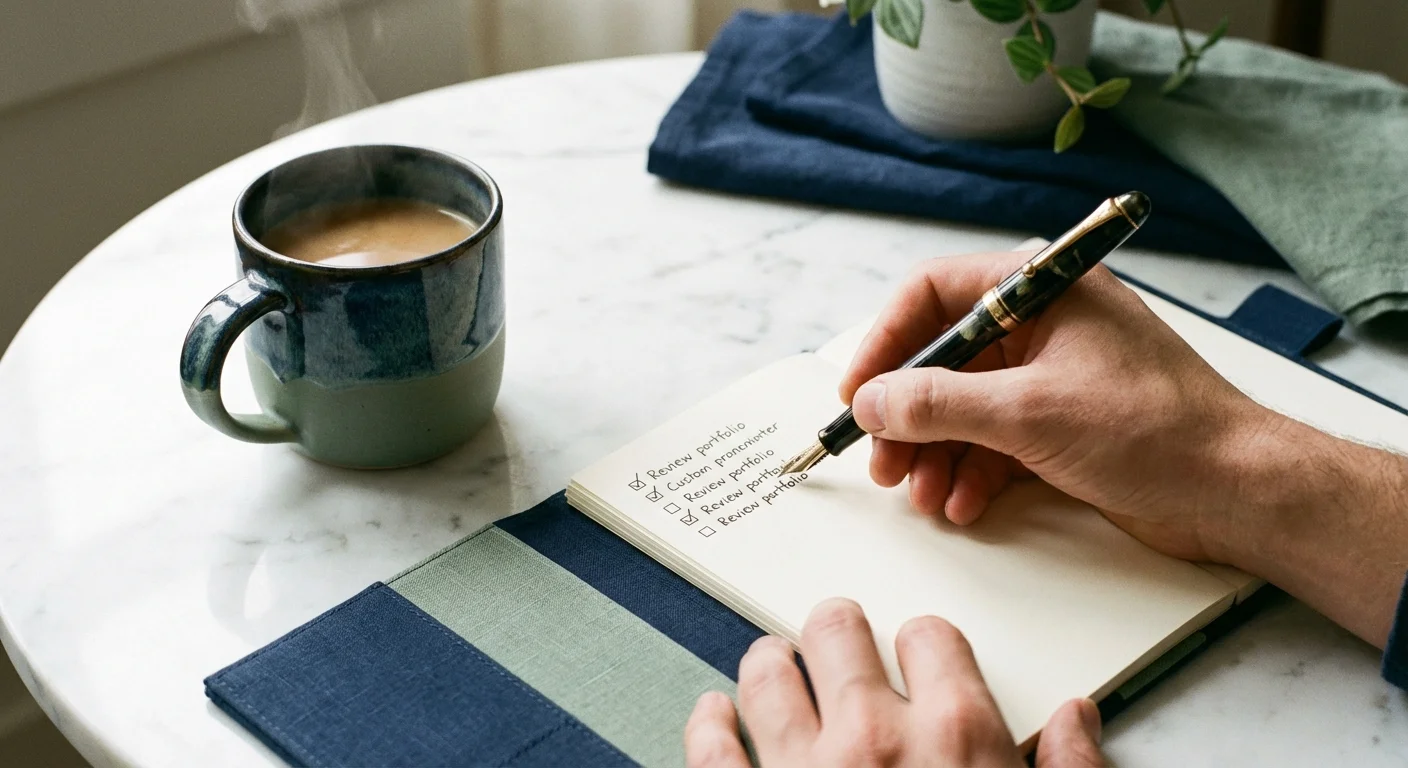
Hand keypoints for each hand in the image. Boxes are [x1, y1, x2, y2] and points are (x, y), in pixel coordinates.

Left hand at [684, 598, 1103, 767]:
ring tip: (773, 663)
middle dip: (838, 631)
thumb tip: (1076, 722)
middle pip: (837, 634)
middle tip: (836, 636)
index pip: (930, 638)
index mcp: (956, 738)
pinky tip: (713, 715)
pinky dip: (708, 722)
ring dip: (769, 662)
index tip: (919, 652)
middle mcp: (872, 738)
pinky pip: (710, 746)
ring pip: (766, 674)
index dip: (925, 642)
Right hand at [837, 250, 1282, 562]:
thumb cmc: (1154, 429)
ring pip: (963, 406)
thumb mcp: (1028, 412)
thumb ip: (938, 403)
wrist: (1236, 490)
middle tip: (881, 462)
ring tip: (921, 495)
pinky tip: (962, 504)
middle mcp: (1042, 323)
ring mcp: (1051, 375)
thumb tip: (872, 401)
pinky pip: (993, 440)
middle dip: (907, 415)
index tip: (856, 395)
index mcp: (1040, 288)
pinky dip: (971, 472)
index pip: (931, 295)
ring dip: (934, 453)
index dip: (884, 344)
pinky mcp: (1061, 423)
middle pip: (941, 358)